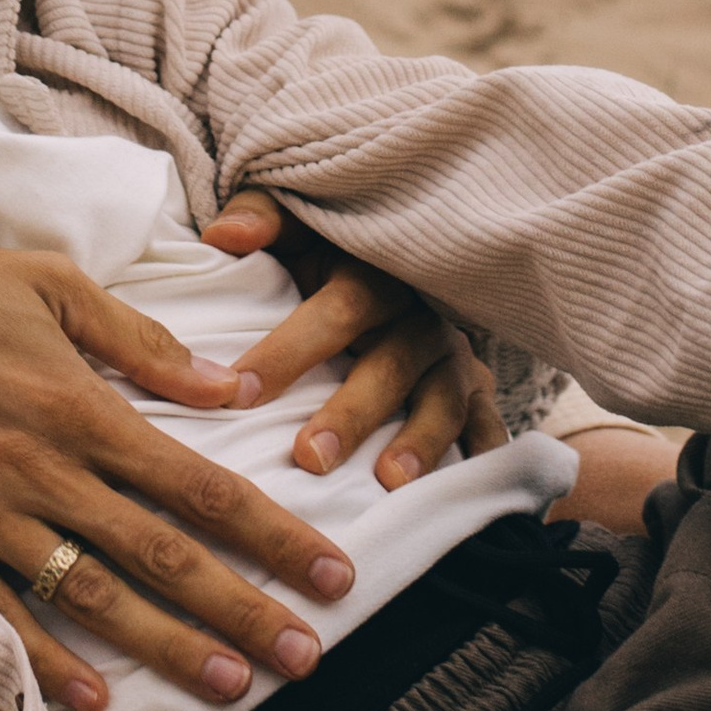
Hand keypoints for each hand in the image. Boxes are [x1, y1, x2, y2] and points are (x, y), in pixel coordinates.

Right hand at [0, 235, 355, 710]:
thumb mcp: (51, 285)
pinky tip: (95, 697)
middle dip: (243, 609)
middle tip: (306, 657)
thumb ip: (142, 341)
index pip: (200, 486)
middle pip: (162, 557)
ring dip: (167, 648)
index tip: (332, 573)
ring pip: (93, 598)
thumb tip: (228, 386)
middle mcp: (43, 473)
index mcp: (82, 407)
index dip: (273, 535)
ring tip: (231, 686)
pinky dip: (45, 663)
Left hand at [201, 190, 505, 483]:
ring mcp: (454, 357)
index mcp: (374, 275)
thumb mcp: (298, 227)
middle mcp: (420, 316)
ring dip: (421, 441)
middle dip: (353, 412)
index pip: (337, 309)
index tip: (241, 393)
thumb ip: (262, 219)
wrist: (402, 266)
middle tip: (310, 458)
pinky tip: (465, 491)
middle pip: (392, 364)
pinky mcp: (478, 391)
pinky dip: (482, 456)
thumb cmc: (328, 255)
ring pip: (444, 400)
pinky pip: (488, 426)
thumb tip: (223, 235)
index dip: (292, 349)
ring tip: (388, 483)